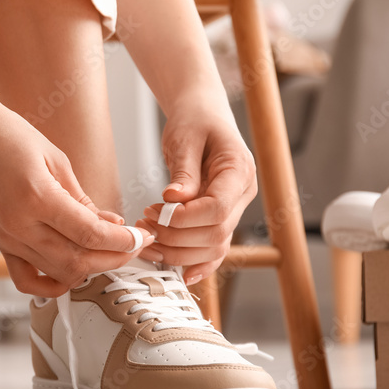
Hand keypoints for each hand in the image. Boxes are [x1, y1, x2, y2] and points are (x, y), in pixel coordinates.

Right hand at [0, 99, 153, 296]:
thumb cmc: (8, 136)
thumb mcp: (56, 159)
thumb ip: (83, 200)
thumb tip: (112, 226)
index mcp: (37, 197)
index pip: (90, 234)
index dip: (123, 241)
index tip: (141, 237)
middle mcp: (19, 224)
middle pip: (77, 261)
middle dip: (114, 258)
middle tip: (134, 245)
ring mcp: (7, 238)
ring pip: (58, 273)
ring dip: (90, 269)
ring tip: (109, 253)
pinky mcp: (0, 243)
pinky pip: (26, 279)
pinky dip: (52, 284)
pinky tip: (72, 272)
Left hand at [136, 100, 256, 283]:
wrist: (202, 115)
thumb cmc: (195, 121)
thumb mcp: (185, 138)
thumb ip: (183, 171)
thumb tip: (174, 199)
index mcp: (239, 171)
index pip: (218, 208)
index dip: (186, 218)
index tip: (158, 212)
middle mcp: (243, 195)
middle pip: (216, 234)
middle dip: (176, 237)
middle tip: (146, 222)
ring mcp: (235, 209)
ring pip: (214, 247)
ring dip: (178, 251)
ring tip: (147, 235)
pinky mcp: (220, 218)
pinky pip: (214, 249)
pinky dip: (197, 263)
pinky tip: (179, 272)